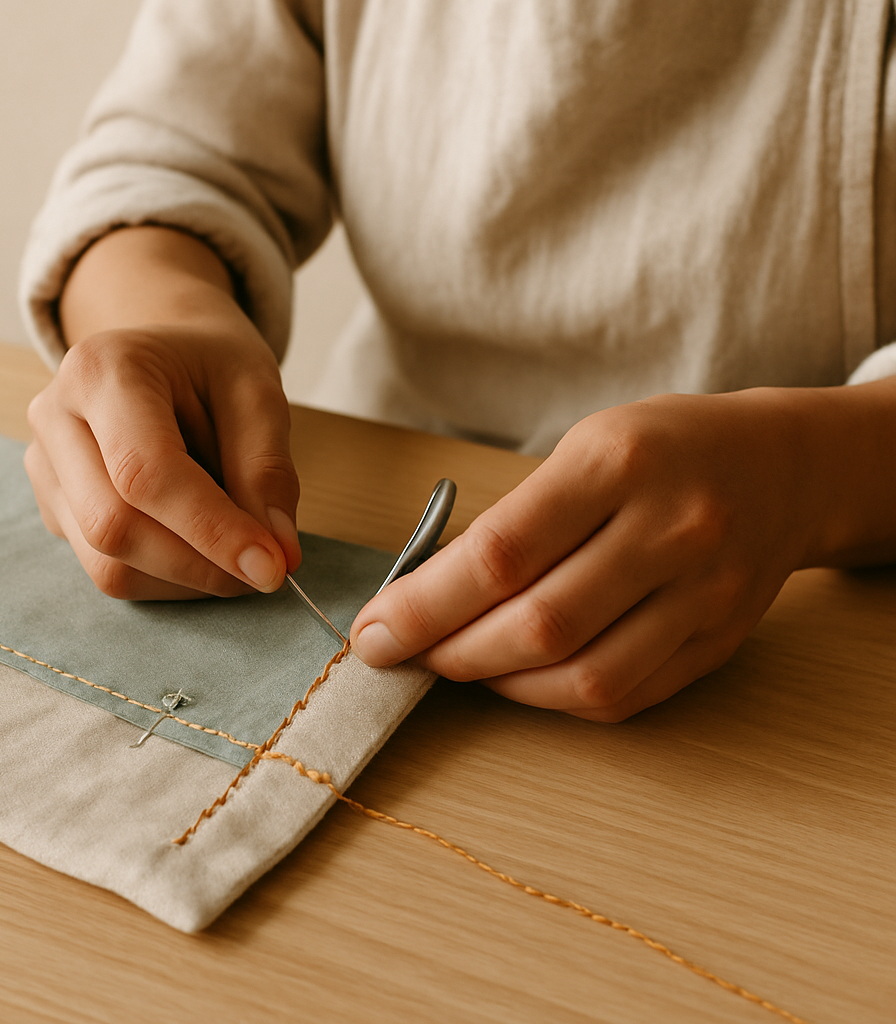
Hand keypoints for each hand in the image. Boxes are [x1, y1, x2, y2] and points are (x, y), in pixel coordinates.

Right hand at [24, 226, 299, 599]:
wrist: (167, 356)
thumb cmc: (212, 368)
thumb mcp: (258, 394)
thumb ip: (268, 471)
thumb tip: (275, 555)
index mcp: (102, 370)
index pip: (146, 472)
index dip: (211, 530)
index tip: (271, 567)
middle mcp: (55, 418)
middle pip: (115, 526)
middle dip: (202, 564)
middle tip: (268, 568)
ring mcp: (45, 468)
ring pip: (108, 564)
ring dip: (188, 577)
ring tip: (237, 547)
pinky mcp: (53, 508)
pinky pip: (109, 569)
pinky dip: (170, 576)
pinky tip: (202, 543)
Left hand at [351, 389, 830, 720]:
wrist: (784, 467)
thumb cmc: (662, 449)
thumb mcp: (584, 448)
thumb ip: (515, 522)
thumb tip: (428, 598)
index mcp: (618, 462)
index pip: (502, 553)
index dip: (426, 603)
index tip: (376, 628)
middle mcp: (671, 529)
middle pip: (540, 624)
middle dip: (449, 651)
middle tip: (402, 652)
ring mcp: (705, 594)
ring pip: (583, 676)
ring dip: (498, 684)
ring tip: (457, 664)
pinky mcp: (718, 641)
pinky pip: (624, 696)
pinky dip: (553, 699)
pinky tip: (518, 678)